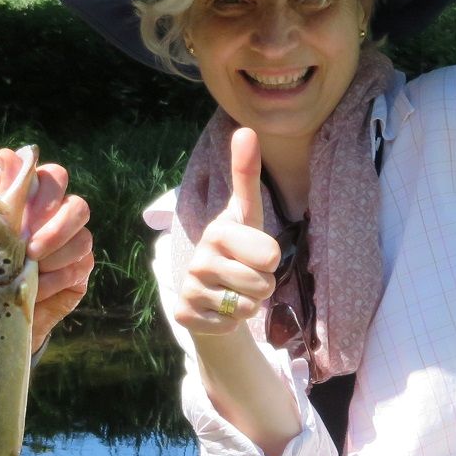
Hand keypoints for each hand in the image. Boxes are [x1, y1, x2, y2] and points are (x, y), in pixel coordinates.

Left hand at [0, 147, 92, 350]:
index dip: (47, 192)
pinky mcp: (80, 271)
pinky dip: (55, 279)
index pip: (55, 177)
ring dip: (54, 257)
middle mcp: (60, 216)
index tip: (26, 214)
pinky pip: (78, 268)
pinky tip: (37, 289)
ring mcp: (75, 243)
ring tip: (31, 271)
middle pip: (78, 206)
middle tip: (30, 250)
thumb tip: (5, 153)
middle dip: (55, 229)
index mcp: (36, 198)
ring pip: (83, 238)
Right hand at [175, 127, 279, 335]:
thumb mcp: (248, 214)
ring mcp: (189, 286)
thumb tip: (245, 129)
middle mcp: (199, 256)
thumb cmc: (237, 249)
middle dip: (264, 285)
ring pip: (247, 307)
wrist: (209, 291)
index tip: (260, 253)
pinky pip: (228, 326)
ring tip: (235, 292)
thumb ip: (246, 175)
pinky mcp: (184, 313)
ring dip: (250, 305)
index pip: (269, 254)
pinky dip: (231, 323)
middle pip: (262, 284)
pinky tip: (219, 310)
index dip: (271, 259)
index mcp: (219, 230)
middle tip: (247, 276)